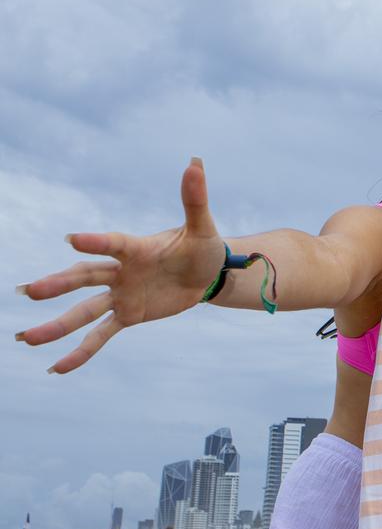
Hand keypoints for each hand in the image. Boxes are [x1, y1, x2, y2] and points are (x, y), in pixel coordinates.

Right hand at [15, 158, 225, 372]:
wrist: (208, 273)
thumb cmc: (202, 246)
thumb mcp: (202, 226)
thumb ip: (194, 199)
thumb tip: (196, 162)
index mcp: (136, 248)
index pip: (114, 244)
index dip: (96, 242)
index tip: (72, 240)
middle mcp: (121, 271)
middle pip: (85, 278)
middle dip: (58, 285)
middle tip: (29, 291)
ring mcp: (121, 295)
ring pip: (84, 311)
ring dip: (56, 325)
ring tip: (25, 338)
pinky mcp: (128, 315)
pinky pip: (100, 335)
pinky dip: (81, 351)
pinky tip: (57, 366)